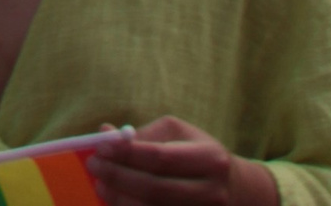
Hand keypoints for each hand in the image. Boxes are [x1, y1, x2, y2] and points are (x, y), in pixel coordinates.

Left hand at [89, 119, 249, 205]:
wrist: (236, 191)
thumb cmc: (197, 154)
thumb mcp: (178, 134)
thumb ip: (142, 134)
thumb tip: (104, 133)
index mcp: (209, 158)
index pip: (160, 157)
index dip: (126, 153)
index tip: (100, 146)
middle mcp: (211, 192)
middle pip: (156, 189)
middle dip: (119, 177)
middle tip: (94, 166)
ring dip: (121, 200)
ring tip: (100, 186)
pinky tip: (116, 204)